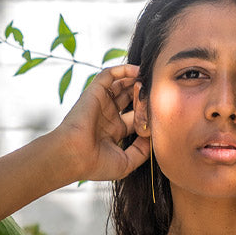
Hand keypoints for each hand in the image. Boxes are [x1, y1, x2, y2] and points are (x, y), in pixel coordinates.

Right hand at [53, 63, 150, 183]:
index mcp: (114, 131)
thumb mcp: (126, 163)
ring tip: (150, 79)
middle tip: (156, 95)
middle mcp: (108, 115)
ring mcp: (101, 103)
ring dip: (136, 80)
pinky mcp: (95, 92)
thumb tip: (154, 138)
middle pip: (130, 99)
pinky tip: (138, 71)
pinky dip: (124, 69)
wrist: (74, 156)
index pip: (135, 117)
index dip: (148, 115)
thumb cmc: (97, 164)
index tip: (160, 117)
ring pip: (122, 85)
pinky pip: (110, 74)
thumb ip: (142, 152)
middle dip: (143, 96)